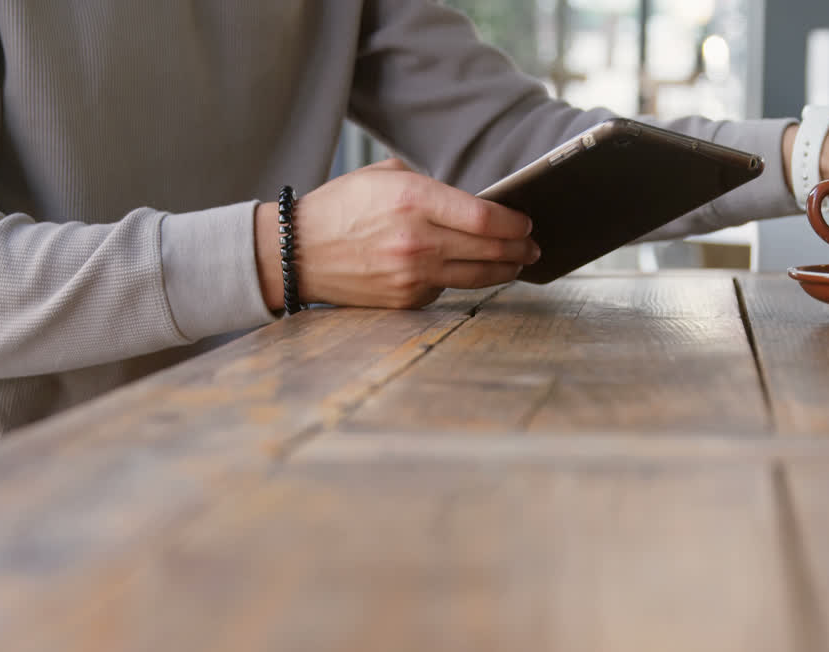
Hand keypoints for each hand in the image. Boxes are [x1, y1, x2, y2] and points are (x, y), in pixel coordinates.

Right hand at [256, 158, 537, 309]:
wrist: (296, 251)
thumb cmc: (341, 207)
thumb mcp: (383, 175)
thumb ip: (431, 187)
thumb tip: (472, 204)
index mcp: (413, 198)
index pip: (483, 216)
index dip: (513, 222)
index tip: (525, 222)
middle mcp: (417, 239)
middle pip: (489, 249)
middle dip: (519, 248)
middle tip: (532, 246)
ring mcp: (412, 274)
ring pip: (476, 276)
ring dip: (505, 269)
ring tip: (517, 263)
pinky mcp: (406, 299)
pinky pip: (447, 290)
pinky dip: (462, 281)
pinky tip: (469, 272)